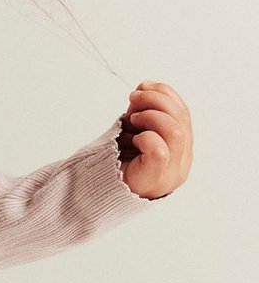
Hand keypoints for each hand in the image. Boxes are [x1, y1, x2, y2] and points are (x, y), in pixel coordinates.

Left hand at [118, 82, 192, 198]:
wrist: (98, 196)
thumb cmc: (117, 166)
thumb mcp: (134, 132)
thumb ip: (143, 113)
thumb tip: (143, 88)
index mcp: (181, 150)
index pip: (184, 114)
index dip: (165, 94)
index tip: (143, 85)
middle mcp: (182, 162)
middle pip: (182, 118)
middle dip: (156, 100)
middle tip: (133, 99)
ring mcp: (172, 173)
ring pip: (175, 131)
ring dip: (151, 115)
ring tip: (132, 118)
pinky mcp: (156, 179)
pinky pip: (159, 149)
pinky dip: (145, 136)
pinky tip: (133, 139)